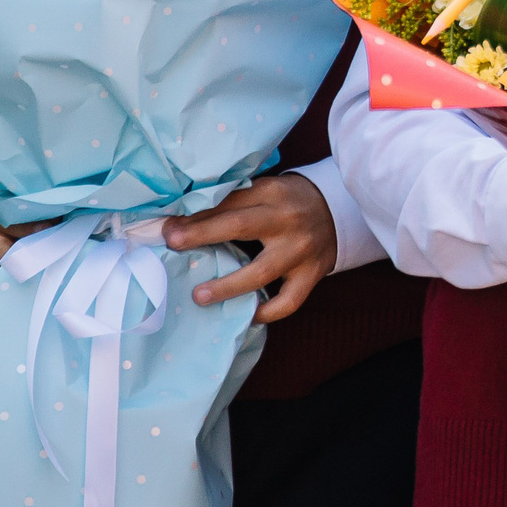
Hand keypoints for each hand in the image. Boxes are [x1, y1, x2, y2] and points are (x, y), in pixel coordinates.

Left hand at [161, 173, 336, 323]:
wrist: (338, 210)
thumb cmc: (288, 202)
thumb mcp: (265, 192)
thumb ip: (233, 202)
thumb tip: (181, 219)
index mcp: (273, 193)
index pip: (230, 203)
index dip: (197, 216)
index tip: (168, 228)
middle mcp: (288, 220)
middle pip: (241, 226)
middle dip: (203, 235)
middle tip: (174, 245)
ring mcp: (301, 250)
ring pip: (261, 272)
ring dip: (227, 286)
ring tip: (199, 296)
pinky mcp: (312, 274)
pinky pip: (289, 300)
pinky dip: (268, 311)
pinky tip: (248, 314)